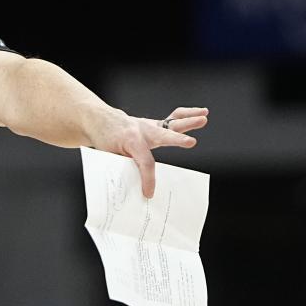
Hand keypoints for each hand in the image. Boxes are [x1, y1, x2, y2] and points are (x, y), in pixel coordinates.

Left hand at [90, 106, 208, 198]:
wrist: (102, 120)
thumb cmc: (105, 138)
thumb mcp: (109, 154)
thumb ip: (123, 166)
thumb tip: (132, 185)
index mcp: (130, 140)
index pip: (144, 162)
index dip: (148, 179)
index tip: (149, 193)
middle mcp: (143, 130)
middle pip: (163, 136)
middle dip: (177, 140)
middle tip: (190, 142)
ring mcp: (151, 126)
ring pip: (172, 122)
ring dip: (189, 121)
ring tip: (204, 119)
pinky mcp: (157, 125)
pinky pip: (174, 118)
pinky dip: (188, 115)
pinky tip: (202, 113)